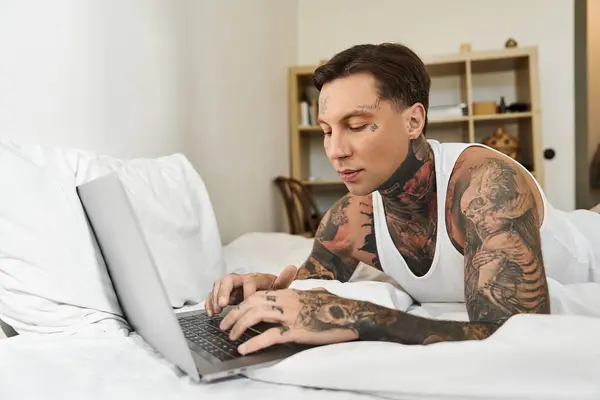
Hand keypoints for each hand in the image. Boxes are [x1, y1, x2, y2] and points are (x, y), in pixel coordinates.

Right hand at [205, 265, 297, 315]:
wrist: (263, 289)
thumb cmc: (270, 289)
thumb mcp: (279, 287)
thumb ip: (284, 280)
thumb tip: (293, 267)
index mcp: (254, 278)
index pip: (249, 282)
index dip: (247, 293)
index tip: (247, 303)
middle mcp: (240, 279)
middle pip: (228, 279)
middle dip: (224, 291)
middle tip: (223, 304)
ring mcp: (230, 286)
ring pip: (218, 285)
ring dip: (215, 297)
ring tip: (217, 311)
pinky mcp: (223, 293)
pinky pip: (212, 294)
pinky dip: (209, 302)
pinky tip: (211, 313)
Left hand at [219, 288, 357, 354]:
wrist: (352, 313)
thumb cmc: (333, 308)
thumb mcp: (311, 298)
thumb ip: (296, 299)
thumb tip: (286, 302)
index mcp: (288, 293)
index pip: (257, 295)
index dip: (240, 304)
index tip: (230, 313)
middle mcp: (286, 300)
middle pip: (251, 302)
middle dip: (234, 314)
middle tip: (223, 326)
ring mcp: (291, 315)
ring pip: (256, 314)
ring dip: (238, 325)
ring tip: (229, 336)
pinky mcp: (297, 330)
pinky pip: (270, 335)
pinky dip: (254, 342)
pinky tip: (244, 348)